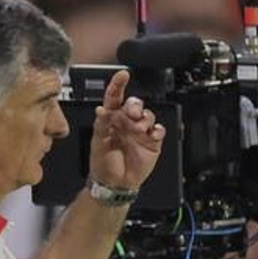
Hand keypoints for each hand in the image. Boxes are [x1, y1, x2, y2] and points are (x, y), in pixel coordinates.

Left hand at [88, 70, 165, 193]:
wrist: (114, 183)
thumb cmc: (102, 163)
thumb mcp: (98, 143)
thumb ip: (101, 125)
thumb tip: (102, 109)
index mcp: (111, 120)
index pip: (115, 98)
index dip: (118, 85)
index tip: (123, 75)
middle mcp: (126, 123)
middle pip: (135, 104)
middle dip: (135, 104)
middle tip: (132, 113)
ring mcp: (140, 132)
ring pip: (148, 114)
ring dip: (145, 118)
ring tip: (138, 129)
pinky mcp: (152, 142)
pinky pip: (159, 130)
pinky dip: (157, 130)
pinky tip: (151, 134)